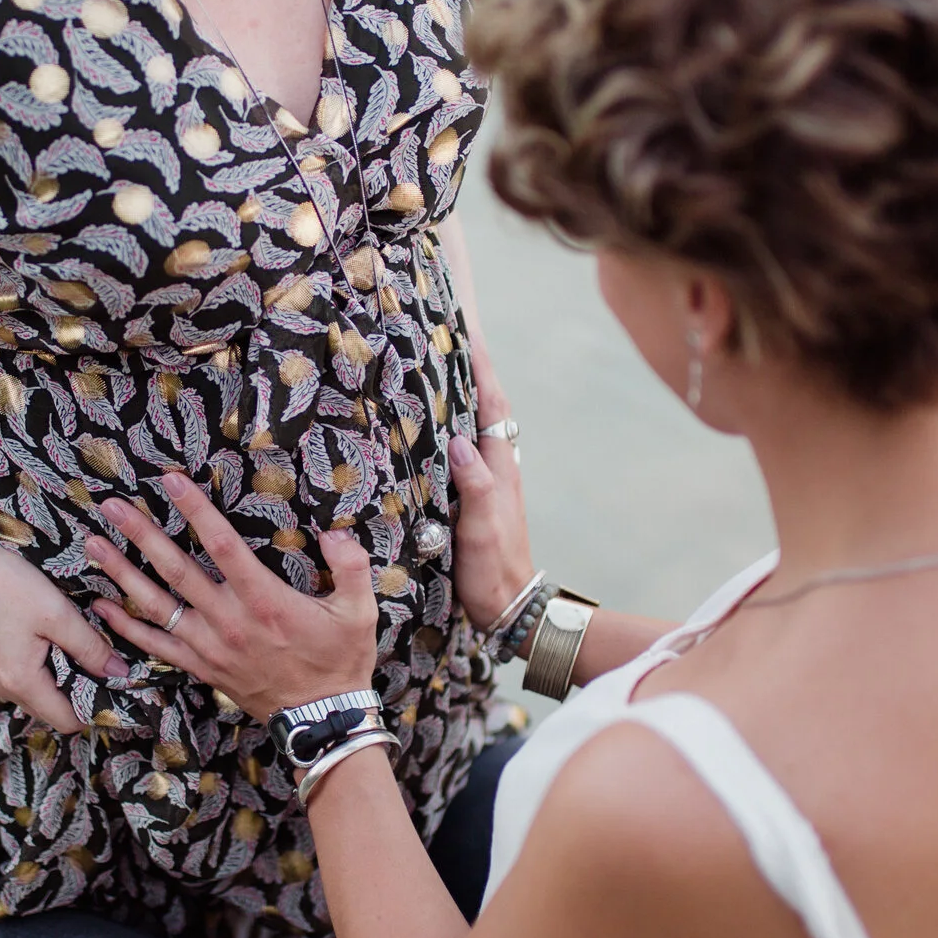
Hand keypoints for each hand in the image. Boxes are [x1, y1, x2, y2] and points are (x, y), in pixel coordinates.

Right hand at [0, 533, 127, 734]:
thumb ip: (90, 646)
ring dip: (49, 675)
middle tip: (91, 656)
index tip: (110, 684)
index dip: (93, 708)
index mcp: (20, 682)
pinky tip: (31, 633)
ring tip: (61, 640)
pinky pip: (8, 674)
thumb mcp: (56, 612)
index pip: (67, 721)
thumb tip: (120, 672)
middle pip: (47, 707)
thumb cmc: (3, 583)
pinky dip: (26, 664)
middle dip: (72, 690)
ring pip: (27, 690)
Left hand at [80, 473, 378, 720]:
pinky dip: (125, 625)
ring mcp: (209, 645)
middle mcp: (228, 620)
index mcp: (264, 599)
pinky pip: (154, 644)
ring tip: (92, 545)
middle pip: (175, 569)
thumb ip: (351, 566)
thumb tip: (335, 531)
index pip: (221, 543)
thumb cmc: (340, 661)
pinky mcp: (201, 666)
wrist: (322, 720)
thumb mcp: (360, 612)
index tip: (170, 479)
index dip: (194, 509)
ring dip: (121, 573)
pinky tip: (102, 604)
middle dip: (141, 534)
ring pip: (156, 604)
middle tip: (111, 506)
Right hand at [449, 362, 535, 629]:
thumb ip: (477, 484)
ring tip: (433, 367)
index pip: (492, 406)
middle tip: (445, 338)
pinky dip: (450, 426)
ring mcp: (487, 480)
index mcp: (500, 468)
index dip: (481, 369)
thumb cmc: (495, 568)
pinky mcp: (473, 494)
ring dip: (460, 395)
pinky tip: (430, 425)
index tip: (466, 333)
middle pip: (485, 406)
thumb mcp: (483, 528)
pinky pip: (463, 448)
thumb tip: (459, 442)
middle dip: (470, 370)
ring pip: (474, 425)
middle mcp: (496, 466)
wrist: (507, 604)